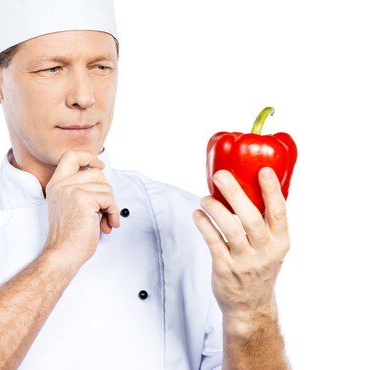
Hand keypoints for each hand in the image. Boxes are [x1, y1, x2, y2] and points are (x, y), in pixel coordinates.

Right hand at [43, 150, 120, 269]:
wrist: (63, 254)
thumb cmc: (69, 236)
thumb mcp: (69, 206)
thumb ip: (79, 190)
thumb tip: (103, 181)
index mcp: (56, 185)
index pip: (71, 156)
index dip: (88, 157)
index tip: (99, 166)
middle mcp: (61, 184)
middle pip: (95, 172)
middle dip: (106, 190)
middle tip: (106, 209)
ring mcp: (71, 190)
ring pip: (105, 187)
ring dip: (111, 206)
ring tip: (106, 221)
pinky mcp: (83, 199)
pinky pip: (109, 198)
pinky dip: (113, 212)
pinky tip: (108, 225)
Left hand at [193, 167, 289, 321]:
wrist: (251, 306)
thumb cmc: (259, 267)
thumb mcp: (272, 247)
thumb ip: (265, 222)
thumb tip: (250, 185)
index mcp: (280, 241)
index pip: (279, 212)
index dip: (272, 190)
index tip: (264, 170)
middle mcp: (265, 251)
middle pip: (251, 218)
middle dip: (235, 194)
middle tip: (221, 175)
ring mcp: (245, 261)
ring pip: (230, 229)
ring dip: (215, 209)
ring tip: (205, 198)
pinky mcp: (225, 269)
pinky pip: (213, 242)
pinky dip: (204, 225)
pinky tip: (198, 214)